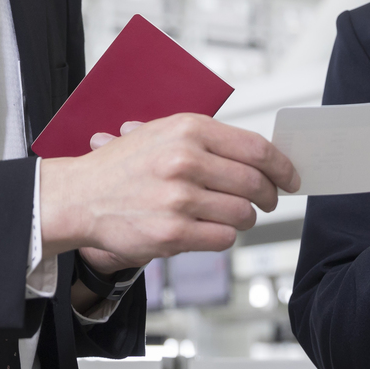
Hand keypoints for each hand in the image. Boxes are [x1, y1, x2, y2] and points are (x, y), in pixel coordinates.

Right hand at [38, 114, 299, 267]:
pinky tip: (208, 229)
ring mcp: (179, 198)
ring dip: (245, 218)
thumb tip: (261, 157)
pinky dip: (222, 236)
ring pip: (243, 214)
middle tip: (267, 200)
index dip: (282, 166)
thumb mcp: (164, 133)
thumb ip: (210, 141)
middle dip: (269, 196)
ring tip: (231, 215)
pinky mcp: (173, 232)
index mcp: (189, 130)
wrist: (78, 196)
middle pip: (256, 183)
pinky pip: (223, 239)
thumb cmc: (123, 165)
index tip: (290, 177)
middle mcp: (186, 160)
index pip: (257, 149)